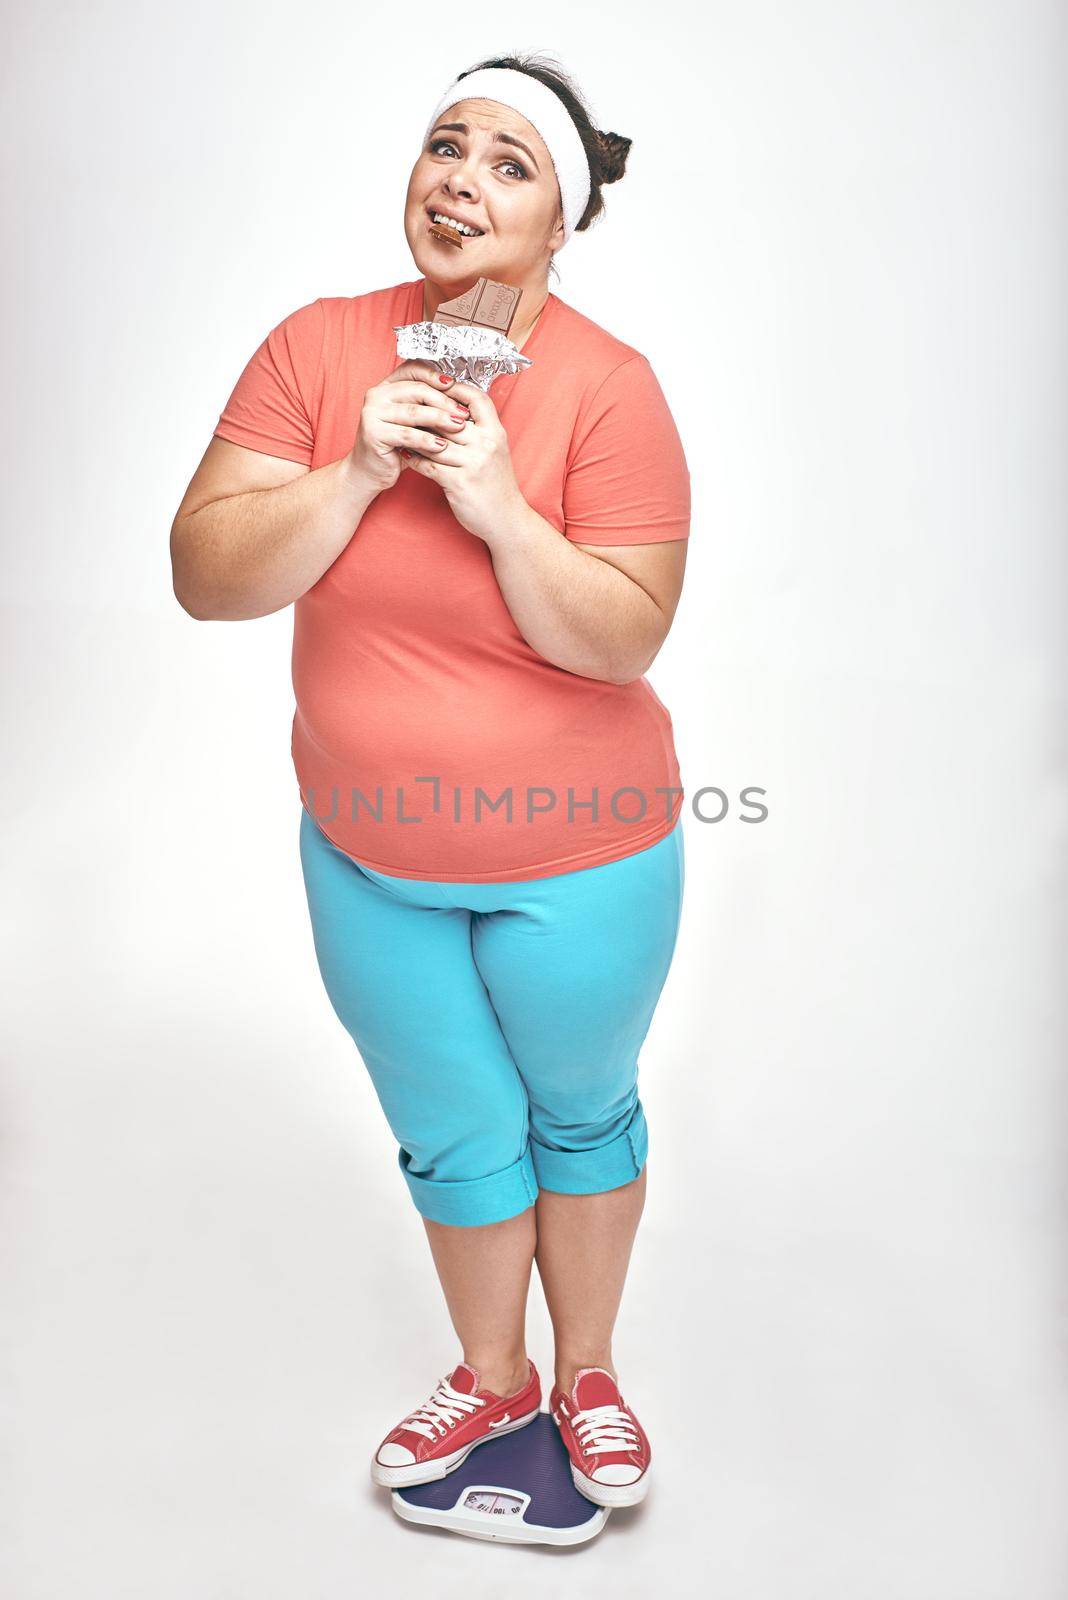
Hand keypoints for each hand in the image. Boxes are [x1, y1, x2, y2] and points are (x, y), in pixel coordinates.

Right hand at [346, 360, 471, 491]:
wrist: (372, 470)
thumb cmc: (397, 444)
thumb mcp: (414, 421)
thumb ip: (428, 406)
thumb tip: (461, 399)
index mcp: (387, 386)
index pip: (413, 369)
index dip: (434, 375)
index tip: (455, 385)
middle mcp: (377, 395)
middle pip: (417, 390)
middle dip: (444, 401)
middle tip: (463, 413)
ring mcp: (372, 413)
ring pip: (413, 412)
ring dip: (439, 419)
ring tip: (458, 426)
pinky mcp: (373, 433)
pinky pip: (406, 434)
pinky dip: (426, 440)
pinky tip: (441, 445)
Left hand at [400, 380, 526, 543]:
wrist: (507, 520)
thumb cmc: (497, 485)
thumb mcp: (496, 452)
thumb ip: (480, 432)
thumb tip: (452, 412)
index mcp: (496, 434)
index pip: (477, 399)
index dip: (456, 389)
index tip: (437, 386)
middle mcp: (486, 445)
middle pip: (448, 418)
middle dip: (426, 412)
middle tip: (406, 407)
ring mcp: (473, 464)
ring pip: (434, 441)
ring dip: (415, 436)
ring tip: (399, 430)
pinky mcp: (459, 483)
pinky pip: (429, 465)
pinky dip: (414, 459)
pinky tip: (404, 455)